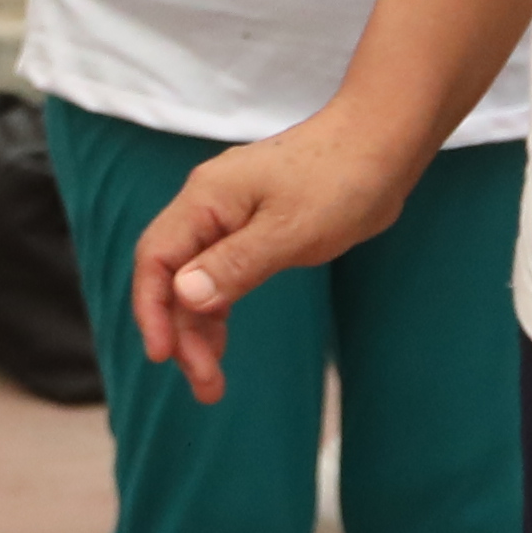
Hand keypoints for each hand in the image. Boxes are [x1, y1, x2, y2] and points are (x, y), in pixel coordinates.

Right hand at [124, 112, 420, 402]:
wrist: (380, 147)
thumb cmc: (339, 181)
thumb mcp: (290, 231)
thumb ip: (235, 264)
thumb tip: (185, 296)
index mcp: (205, 200)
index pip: (155, 258)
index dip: (151, 308)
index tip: (163, 356)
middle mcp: (208, 207)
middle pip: (171, 275)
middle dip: (180, 332)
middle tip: (204, 385)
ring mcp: (230, 218)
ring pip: (195, 280)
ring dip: (197, 329)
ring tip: (210, 382)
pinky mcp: (253, 229)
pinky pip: (219, 274)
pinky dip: (217, 310)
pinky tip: (220, 342)